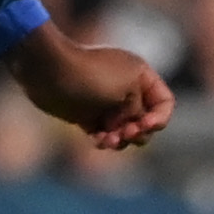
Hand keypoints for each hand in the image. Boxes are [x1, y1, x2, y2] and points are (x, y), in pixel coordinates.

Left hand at [32, 39, 175, 149]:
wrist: (49, 73)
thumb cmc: (91, 76)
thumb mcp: (128, 90)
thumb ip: (138, 111)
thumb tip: (129, 125)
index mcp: (141, 76)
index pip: (164, 103)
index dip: (160, 118)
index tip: (144, 124)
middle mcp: (127, 89)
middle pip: (145, 122)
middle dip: (138, 132)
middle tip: (125, 133)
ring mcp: (106, 104)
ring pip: (124, 132)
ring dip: (120, 140)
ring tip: (107, 140)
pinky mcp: (88, 116)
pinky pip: (105, 136)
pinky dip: (104, 141)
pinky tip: (97, 140)